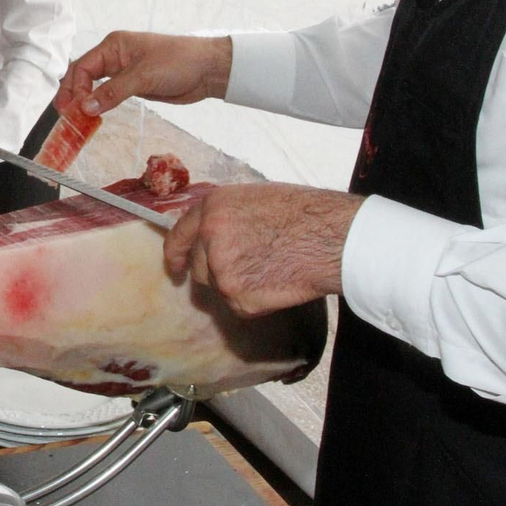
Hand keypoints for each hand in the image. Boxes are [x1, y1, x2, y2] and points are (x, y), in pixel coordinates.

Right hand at [55, 31, 232, 116]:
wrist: (208, 69)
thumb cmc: (178, 62)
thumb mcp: (143, 76)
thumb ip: (113, 92)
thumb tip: (85, 107)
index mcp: (113, 46)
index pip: (83, 66)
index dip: (75, 88)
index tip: (75, 109)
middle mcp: (115, 57)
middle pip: (84, 75)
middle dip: (73, 94)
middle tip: (65, 115)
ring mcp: (124, 71)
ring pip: (95, 86)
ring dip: (84, 101)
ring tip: (75, 119)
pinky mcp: (134, 85)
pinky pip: (109, 94)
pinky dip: (99, 104)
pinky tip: (94, 116)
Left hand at [163, 184, 363, 316]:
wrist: (330, 238)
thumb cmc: (303, 214)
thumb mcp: (254, 199)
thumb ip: (224, 217)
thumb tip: (209, 234)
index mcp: (211, 208)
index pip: (179, 236)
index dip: (175, 254)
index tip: (174, 267)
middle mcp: (209, 238)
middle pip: (200, 268)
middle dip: (218, 272)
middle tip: (251, 266)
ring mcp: (222, 270)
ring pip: (220, 288)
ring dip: (239, 285)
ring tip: (271, 268)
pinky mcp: (238, 298)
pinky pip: (239, 306)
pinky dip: (255, 301)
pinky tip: (277, 282)